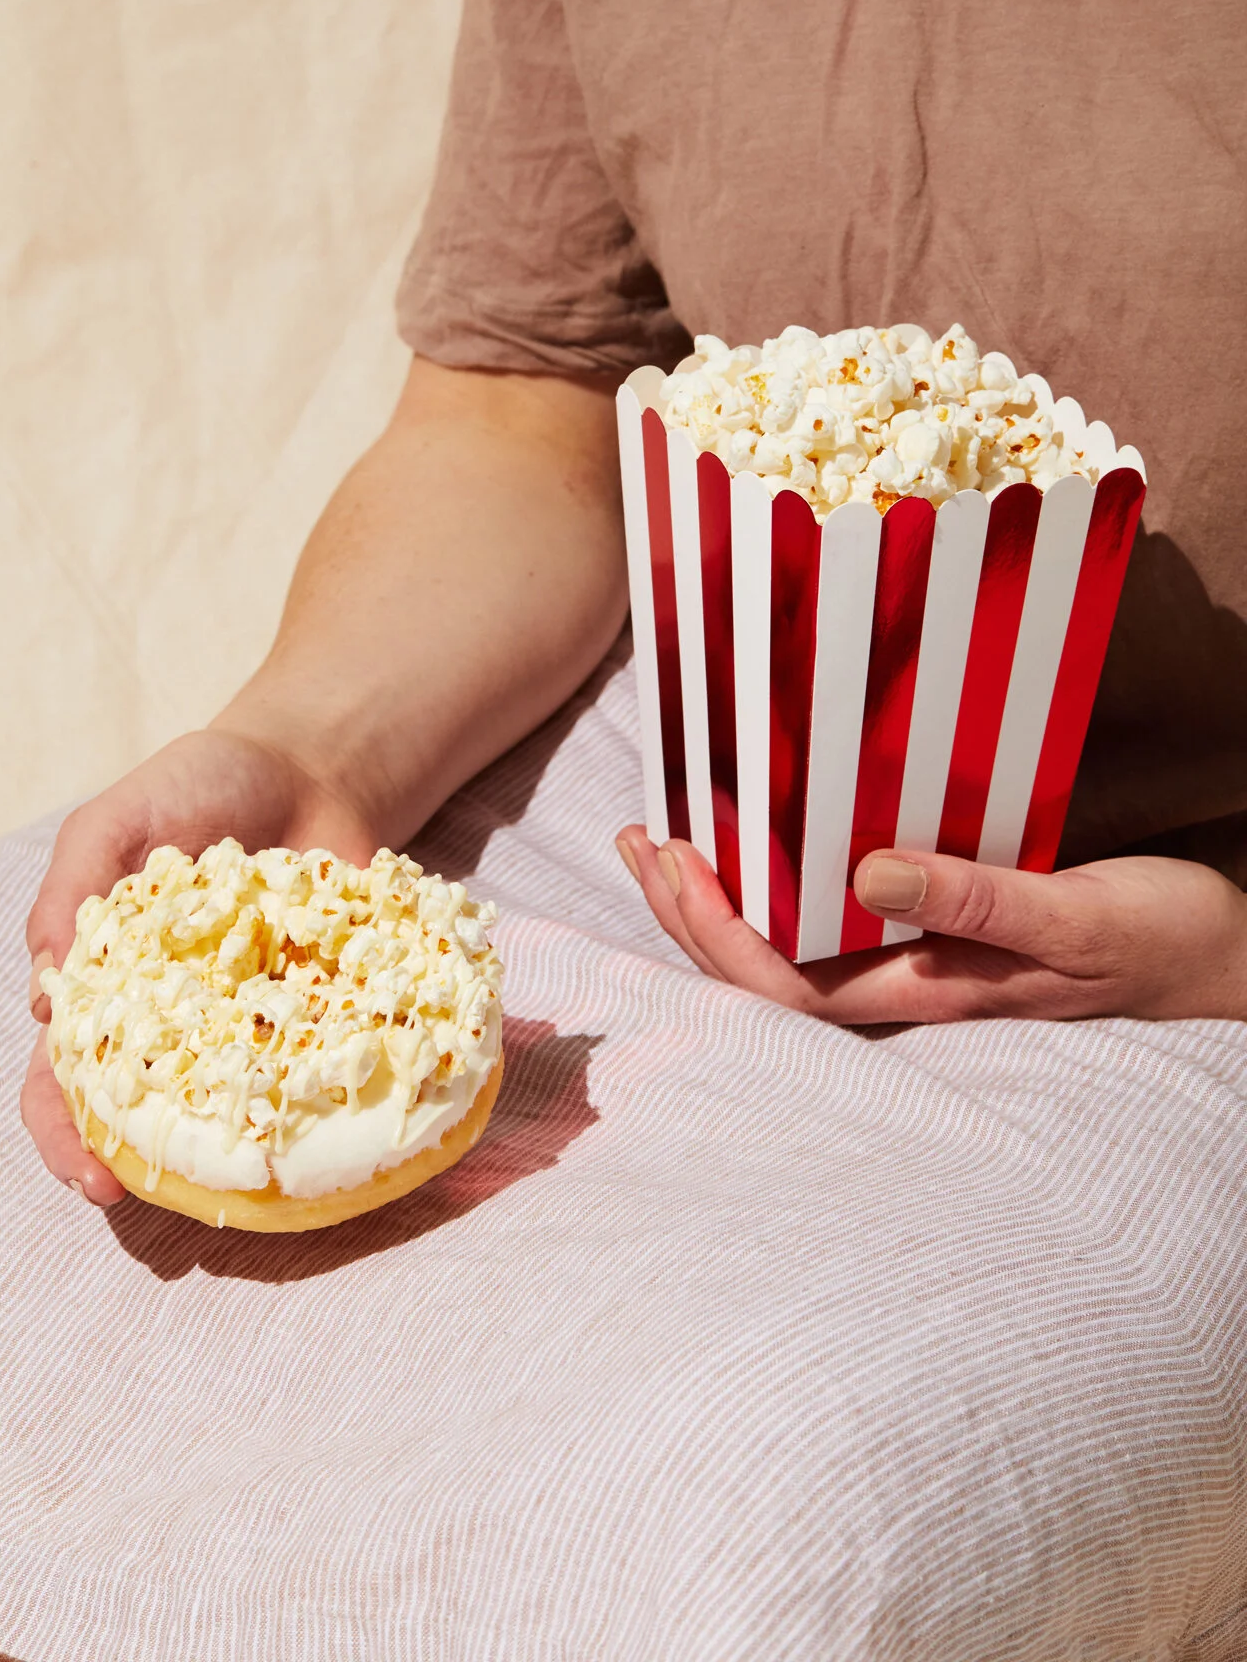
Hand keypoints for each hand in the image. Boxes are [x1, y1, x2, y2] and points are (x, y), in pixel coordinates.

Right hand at [22, 726, 380, 1205]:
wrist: (310, 765)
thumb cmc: (199, 784)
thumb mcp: (119, 817)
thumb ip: (75, 887)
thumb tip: (50, 996)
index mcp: (104, 984)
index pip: (61, 1078)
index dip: (64, 1134)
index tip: (91, 1177)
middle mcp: (171, 1019)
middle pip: (136, 1117)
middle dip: (133, 1167)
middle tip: (147, 1197)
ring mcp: (248, 1021)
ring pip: (228, 1107)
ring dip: (229, 1147)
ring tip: (241, 1178)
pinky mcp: (321, 1009)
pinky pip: (315, 1063)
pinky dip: (319, 1092)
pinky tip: (329, 1114)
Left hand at [615, 827, 1246, 1023]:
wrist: (1216, 961)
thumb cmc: (1154, 943)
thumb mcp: (1074, 915)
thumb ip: (978, 896)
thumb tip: (868, 870)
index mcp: (927, 994)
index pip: (782, 990)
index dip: (716, 934)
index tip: (677, 859)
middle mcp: (903, 991)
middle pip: (760, 977)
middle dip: (687, 916)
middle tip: (641, 837)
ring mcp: (914, 970)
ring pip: (782, 953)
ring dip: (716, 903)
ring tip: (664, 841)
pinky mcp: (933, 942)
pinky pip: (822, 926)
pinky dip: (769, 889)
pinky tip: (752, 850)